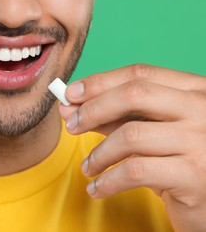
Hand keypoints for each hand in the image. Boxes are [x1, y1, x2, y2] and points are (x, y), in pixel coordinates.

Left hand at [59, 64, 205, 231]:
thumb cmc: (181, 162)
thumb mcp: (154, 133)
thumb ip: (119, 118)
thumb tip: (73, 107)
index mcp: (194, 90)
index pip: (141, 74)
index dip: (100, 82)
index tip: (71, 94)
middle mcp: (203, 108)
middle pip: (134, 94)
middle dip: (93, 108)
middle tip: (71, 125)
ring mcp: (201, 140)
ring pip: (131, 135)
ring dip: (99, 153)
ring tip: (88, 167)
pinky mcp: (194, 175)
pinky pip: (135, 170)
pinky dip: (107, 181)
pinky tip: (97, 188)